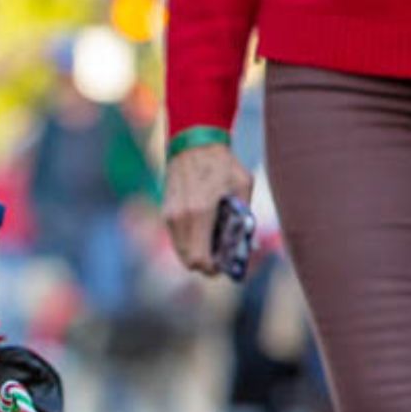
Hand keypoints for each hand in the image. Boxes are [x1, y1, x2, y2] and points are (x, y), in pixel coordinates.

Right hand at [164, 143, 253, 274]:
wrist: (193, 143)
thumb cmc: (222, 163)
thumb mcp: (242, 185)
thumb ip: (243, 215)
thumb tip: (244, 242)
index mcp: (200, 212)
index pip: (199, 259)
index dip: (213, 268)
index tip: (224, 265)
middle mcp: (180, 218)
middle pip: (189, 260)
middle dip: (206, 263)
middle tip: (221, 259)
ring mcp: (170, 216)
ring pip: (181, 251)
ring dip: (197, 253)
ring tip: (214, 243)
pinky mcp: (166, 213)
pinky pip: (177, 239)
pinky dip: (190, 242)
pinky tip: (204, 231)